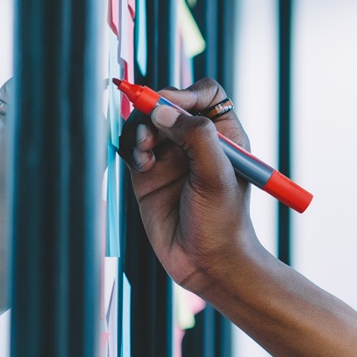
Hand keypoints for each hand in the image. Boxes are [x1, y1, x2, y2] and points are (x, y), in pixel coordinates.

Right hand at [120, 77, 268, 293]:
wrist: (205, 263)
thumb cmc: (222, 222)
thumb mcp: (216, 176)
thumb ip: (195, 138)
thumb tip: (164, 111)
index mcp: (224, 135)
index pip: (207, 95)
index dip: (188, 93)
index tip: (173, 106)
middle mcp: (196, 141)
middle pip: (169, 103)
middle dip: (155, 110)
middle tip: (152, 130)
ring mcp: (170, 155)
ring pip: (146, 121)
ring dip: (140, 129)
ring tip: (145, 152)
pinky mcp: (148, 172)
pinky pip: (132, 145)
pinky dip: (131, 148)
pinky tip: (141, 166)